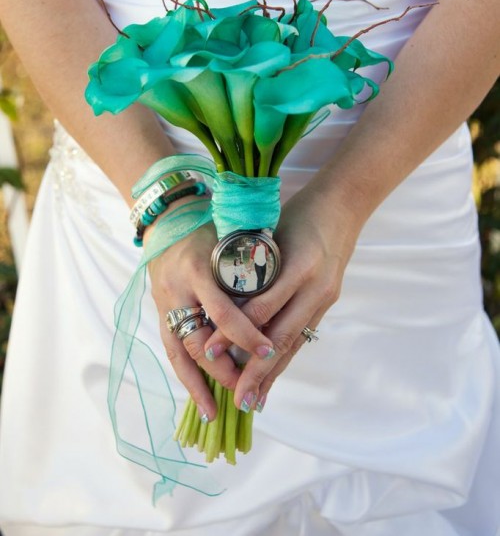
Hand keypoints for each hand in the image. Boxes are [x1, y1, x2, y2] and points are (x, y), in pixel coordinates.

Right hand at [148, 210, 275, 422]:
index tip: (270, 351)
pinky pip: (171, 351)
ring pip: (180, 352)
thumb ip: (252, 265)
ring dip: (199, 384)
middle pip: (199, 341)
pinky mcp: (160, 313)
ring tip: (216, 412)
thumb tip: (284, 295)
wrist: (167, 219)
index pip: (225, 313)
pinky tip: (199, 401)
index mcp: (199, 270)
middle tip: (247, 388)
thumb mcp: (231, 240)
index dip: (247, 336)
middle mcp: (178, 291)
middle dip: (223, 369)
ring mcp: (164, 304)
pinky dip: (185, 378)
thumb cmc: (208, 226)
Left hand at [203, 180, 363, 412]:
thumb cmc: (298, 211)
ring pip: (295, 342)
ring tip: (253, 400)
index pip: (262, 308)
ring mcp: (325, 296)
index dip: (235, 332)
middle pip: (282, 336)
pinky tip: (272, 377)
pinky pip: (303, 335)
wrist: (342, 204)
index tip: (209, 351)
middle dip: (257, 370)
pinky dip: (285, 358)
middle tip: (236, 398)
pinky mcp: (327, 301)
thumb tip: (218, 296)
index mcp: (298, 264)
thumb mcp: (270, 230)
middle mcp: (315, 286)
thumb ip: (251, 263)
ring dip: (273, 374)